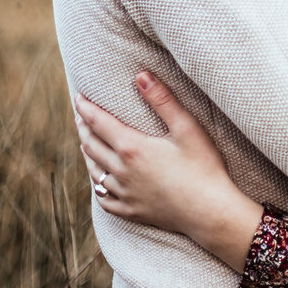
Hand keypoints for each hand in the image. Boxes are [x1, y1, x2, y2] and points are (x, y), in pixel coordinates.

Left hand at [75, 74, 263, 272]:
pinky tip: (100, 183)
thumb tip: (141, 76)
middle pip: (92, 146)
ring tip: (86, 144)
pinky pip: (105, 199)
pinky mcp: (132, 211)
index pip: (99, 123)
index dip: (86, 108)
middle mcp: (122, 171)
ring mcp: (125, 194)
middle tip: (79, 115)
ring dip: (88, 155)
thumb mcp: (186, 127)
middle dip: (84, 128)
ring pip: (95, 172)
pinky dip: (98, 187)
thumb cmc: (203, 166)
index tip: (78, 96)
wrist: (209, 211)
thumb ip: (162, 100)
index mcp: (132, 148)